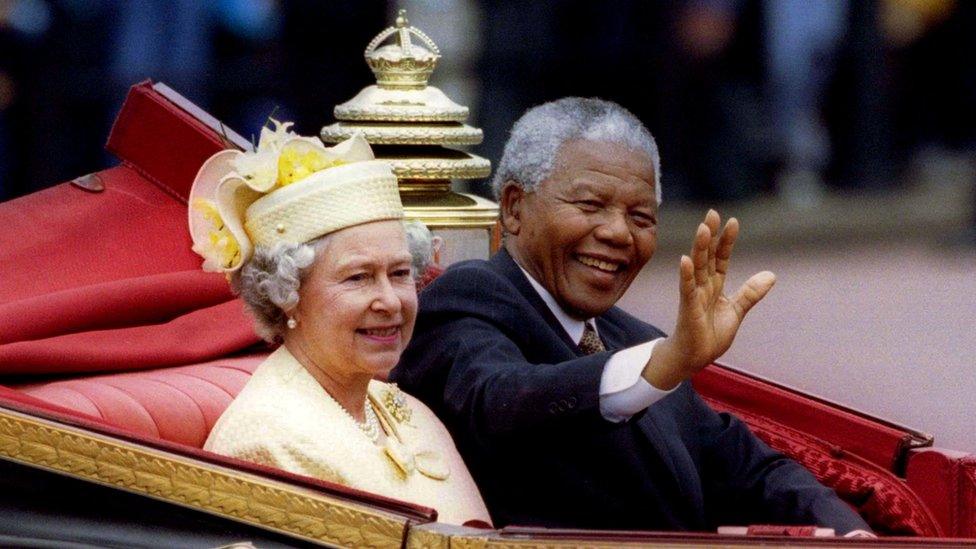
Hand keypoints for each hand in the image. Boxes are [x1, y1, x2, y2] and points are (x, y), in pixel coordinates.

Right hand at [643, 210, 774, 389]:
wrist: (694, 358)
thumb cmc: (709, 335)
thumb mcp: (735, 311)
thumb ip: (750, 293)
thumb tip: (772, 275)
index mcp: (715, 285)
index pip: (721, 258)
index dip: (726, 241)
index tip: (732, 221)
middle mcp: (703, 286)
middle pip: (706, 256)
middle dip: (710, 235)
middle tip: (712, 213)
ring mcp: (694, 296)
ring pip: (697, 268)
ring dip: (700, 248)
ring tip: (703, 229)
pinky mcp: (688, 308)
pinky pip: (687, 289)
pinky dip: (686, 275)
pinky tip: (685, 260)